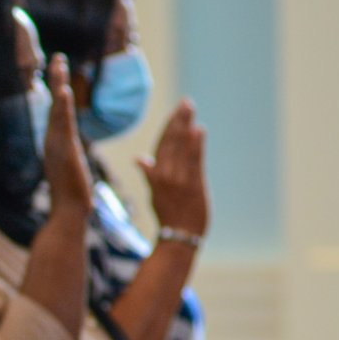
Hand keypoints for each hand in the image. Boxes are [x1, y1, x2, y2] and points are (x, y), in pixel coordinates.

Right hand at [42, 54, 92, 217]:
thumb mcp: (72, 170)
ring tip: (59, 64)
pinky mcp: (64, 150)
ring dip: (58, 86)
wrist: (69, 213)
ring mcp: (57, 145)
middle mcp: (53, 141)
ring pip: (57, 110)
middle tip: (58, 57)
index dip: (58, 91)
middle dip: (55, 80)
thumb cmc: (72, 197)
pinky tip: (63, 91)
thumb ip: (70, 157)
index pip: (57, 112)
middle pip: (54, 105)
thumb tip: (71, 153)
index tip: (59, 71)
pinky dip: (62, 106)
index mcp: (56, 144)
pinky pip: (63, 124)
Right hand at [139, 99, 208, 236]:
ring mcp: (178, 180)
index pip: (161, 146)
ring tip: (190, 109)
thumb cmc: (169, 215)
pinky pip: (193, 161)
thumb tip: (140, 159)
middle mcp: (164, 175)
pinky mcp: (193, 185)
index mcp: (155, 175)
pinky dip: (195, 145)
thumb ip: (150, 174)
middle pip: (171, 142)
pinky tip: (198, 130)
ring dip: (186, 126)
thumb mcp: (155, 193)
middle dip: (178, 121)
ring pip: (181, 148)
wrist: (179, 237)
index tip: (176, 111)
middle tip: (186, 103)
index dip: (169, 127)